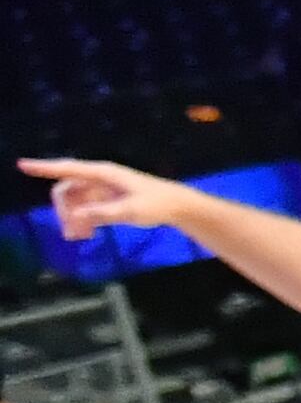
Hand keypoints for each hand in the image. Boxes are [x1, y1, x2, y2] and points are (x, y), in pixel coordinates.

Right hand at [14, 157, 191, 245]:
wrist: (176, 207)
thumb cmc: (156, 204)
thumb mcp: (130, 211)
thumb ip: (102, 213)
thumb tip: (76, 217)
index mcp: (104, 173)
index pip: (68, 168)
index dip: (44, 167)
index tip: (22, 165)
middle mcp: (99, 178)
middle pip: (67, 190)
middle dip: (64, 210)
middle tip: (72, 233)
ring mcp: (102, 189)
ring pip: (74, 202)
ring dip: (72, 219)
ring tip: (79, 237)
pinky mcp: (106, 199)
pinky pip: (84, 208)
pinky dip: (82, 220)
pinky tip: (86, 234)